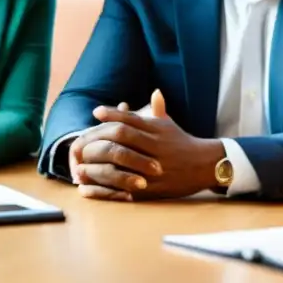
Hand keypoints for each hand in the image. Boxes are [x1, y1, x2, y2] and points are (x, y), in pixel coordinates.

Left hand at [72, 90, 221, 200]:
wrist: (205, 166)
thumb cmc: (182, 143)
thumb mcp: (170, 125)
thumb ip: (159, 109)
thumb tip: (155, 92)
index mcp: (156, 130)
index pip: (130, 119)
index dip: (112, 114)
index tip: (96, 112)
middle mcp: (154, 148)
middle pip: (120, 138)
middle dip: (97, 139)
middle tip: (80, 141)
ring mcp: (151, 169)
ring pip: (119, 163)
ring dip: (95, 165)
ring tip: (77, 165)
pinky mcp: (150, 190)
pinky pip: (122, 188)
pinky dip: (101, 189)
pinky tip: (86, 188)